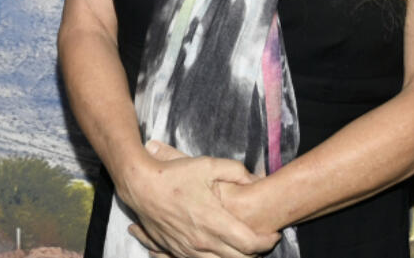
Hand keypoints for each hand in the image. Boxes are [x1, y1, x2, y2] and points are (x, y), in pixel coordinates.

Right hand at [120, 140, 279, 257]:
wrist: (141, 185)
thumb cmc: (175, 175)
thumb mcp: (208, 165)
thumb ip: (236, 171)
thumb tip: (256, 179)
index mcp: (214, 221)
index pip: (251, 244)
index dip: (267, 241)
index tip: (273, 233)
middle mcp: (203, 241)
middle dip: (256, 252)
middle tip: (260, 239)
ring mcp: (189, 250)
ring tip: (242, 245)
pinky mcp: (177, 251)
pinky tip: (219, 249)